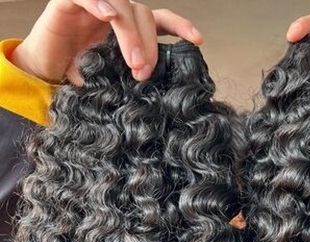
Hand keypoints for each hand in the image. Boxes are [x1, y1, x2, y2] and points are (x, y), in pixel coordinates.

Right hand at [10, 0, 202, 82]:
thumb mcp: (114, 80)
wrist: (44, 73)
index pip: (161, 21)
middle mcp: (115, 14)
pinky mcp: (68, 2)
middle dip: (149, 45)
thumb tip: (161, 97)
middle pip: (143, 14)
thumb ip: (133, 80)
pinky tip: (107, 17)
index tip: (197, 41)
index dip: (180, 27)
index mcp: (130, 31)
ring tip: (134, 63)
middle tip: (144, 72)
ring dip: (131, 33)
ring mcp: (94, 6)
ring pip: (122, 5)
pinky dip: (98, 2)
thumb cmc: (81, 76)